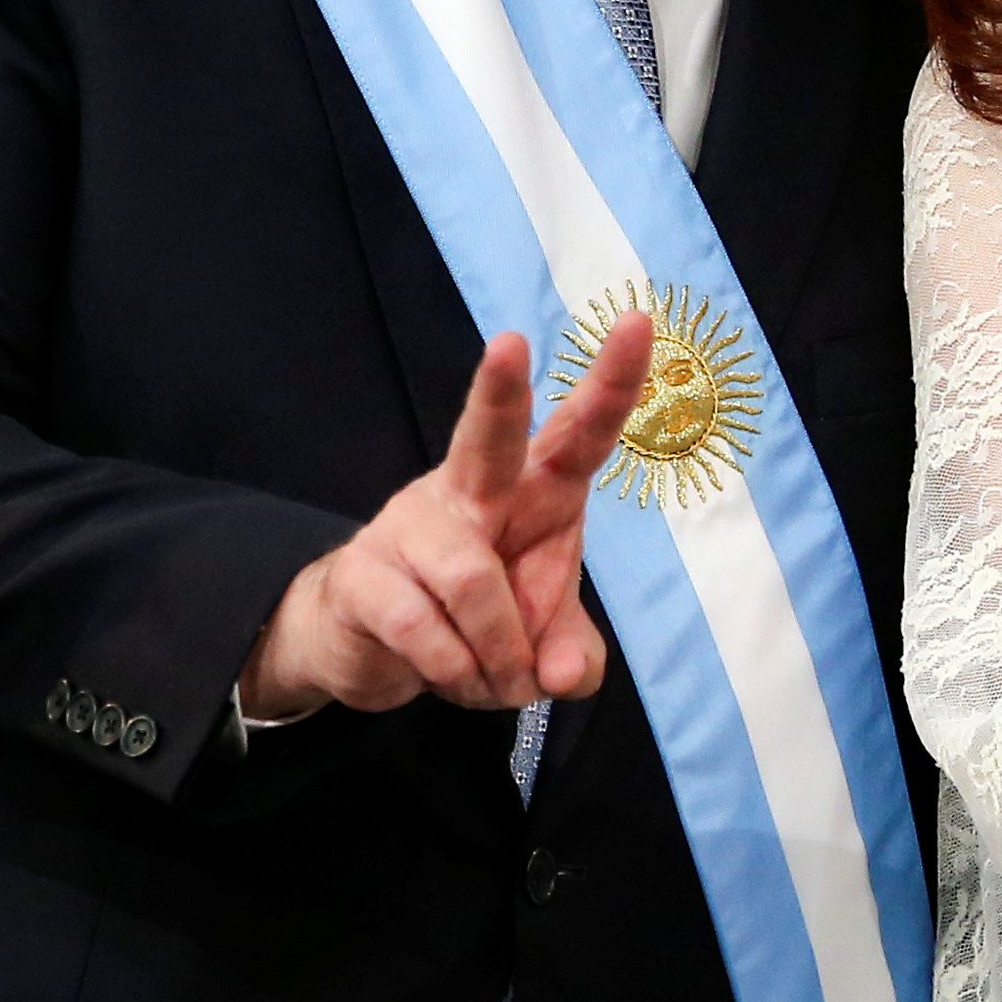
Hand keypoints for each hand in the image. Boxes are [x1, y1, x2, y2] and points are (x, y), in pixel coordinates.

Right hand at [240, 311, 653, 718]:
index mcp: (532, 490)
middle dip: (500, 391)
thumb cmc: (476, 618)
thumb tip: (563, 675)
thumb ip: (569, 653)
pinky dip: (454, 670)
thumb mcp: (539, 641)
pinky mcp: (362, 572)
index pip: (578, 433)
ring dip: (498, 651)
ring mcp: (410, 525)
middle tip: (508, 342)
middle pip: (488, 435)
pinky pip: (422, 627)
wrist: (367, 647)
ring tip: (497, 678)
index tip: (638, 323)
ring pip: (471, 579)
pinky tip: (451, 674)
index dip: (609, 385)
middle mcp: (471, 490)